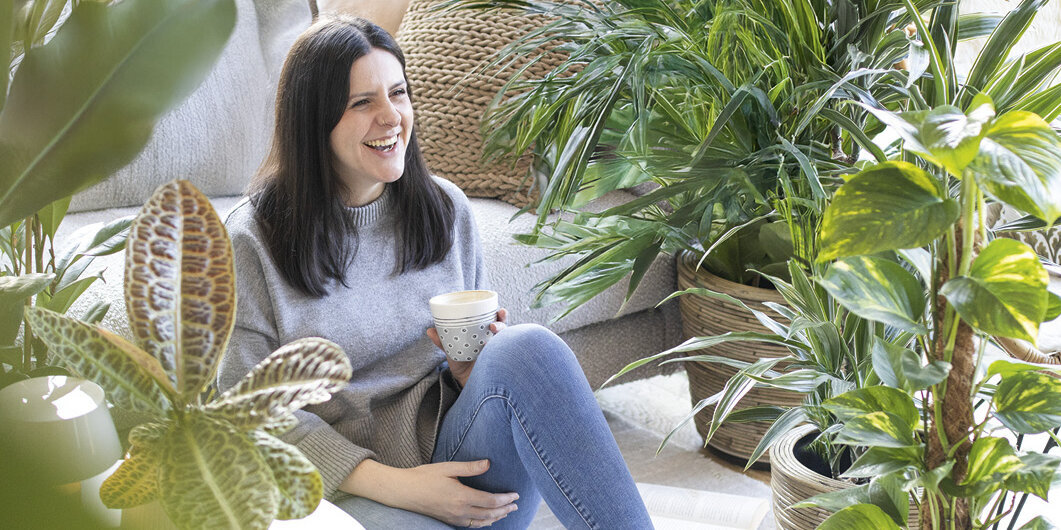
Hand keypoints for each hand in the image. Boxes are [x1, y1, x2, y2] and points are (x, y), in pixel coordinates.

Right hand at [345, 459, 518, 526]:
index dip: (506, 499)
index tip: (516, 494)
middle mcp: (460, 511)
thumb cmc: (424, 477)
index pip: (491, 501)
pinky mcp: (449, 520)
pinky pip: (471, 525)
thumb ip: (470, 467)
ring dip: (497, 518)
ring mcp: (454, 518)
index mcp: (461, 497)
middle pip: (489, 514)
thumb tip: (489, 463)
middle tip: (517, 505)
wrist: (404, 492)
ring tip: (507, 512)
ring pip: (481, 522)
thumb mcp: (448, 468)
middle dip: (505, 510)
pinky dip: (483, 523)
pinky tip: (488, 519)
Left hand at [428, 308, 507, 386]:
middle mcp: (497, 341)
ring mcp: (500, 352)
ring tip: (490, 339)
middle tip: (493, 325)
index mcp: (487, 333)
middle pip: (505, 328)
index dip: (501, 314)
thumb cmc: (462, 364)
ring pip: (507, 341)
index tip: (499, 310)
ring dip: (502, 337)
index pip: (497, 320)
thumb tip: (430, 330)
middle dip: (503, 323)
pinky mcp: (501, 363)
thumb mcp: (452, 351)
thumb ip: (443, 341)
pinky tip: (493, 354)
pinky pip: (505, 358)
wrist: (465, 384)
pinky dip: (500, 355)